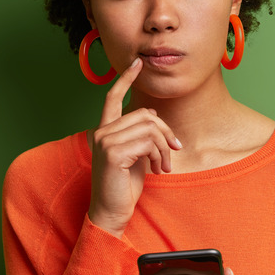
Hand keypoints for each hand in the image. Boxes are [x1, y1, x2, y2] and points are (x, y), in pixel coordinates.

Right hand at [88, 58, 181, 237]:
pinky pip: (148, 143)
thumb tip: (155, 118)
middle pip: (145, 115)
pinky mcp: (113, 152)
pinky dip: (159, 156)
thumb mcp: (136, 156)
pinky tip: (157, 170)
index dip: (125, 79)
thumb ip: (141, 136)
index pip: (113, 97)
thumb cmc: (124, 186)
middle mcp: (101, 132)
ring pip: (149, 128)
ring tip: (163, 166)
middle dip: (165, 133)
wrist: (112, 212)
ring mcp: (105, 141)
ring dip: (164, 148)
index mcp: (106, 130)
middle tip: (172, 153)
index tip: (137, 63)